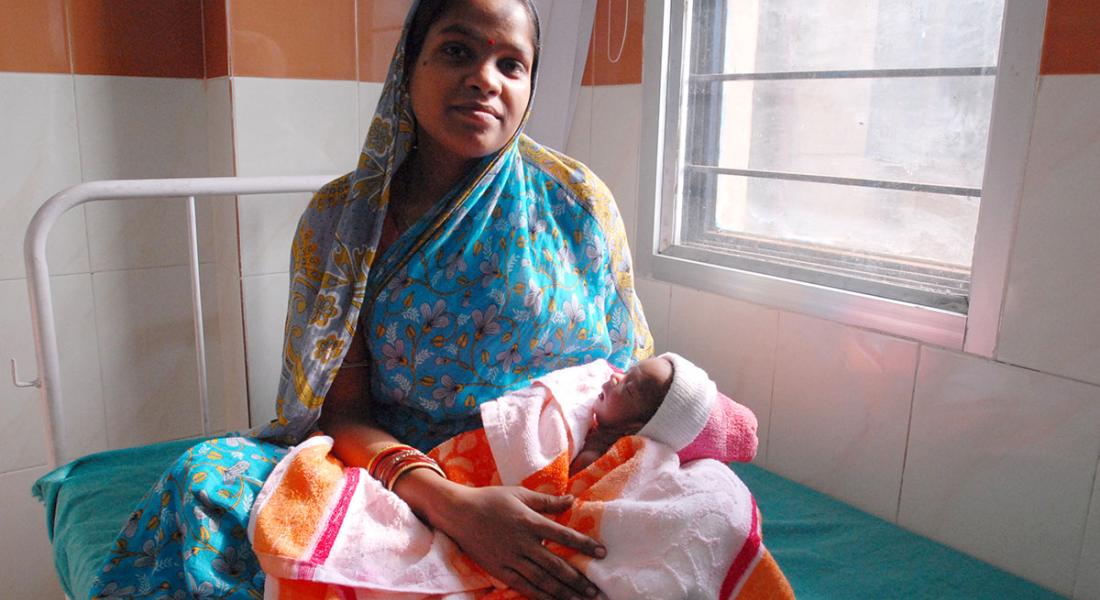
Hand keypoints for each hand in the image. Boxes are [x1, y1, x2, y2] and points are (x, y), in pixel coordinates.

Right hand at [435, 485, 605, 599]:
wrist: (459, 513)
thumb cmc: (492, 499)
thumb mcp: (521, 494)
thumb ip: (547, 501)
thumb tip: (573, 499)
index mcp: (530, 521)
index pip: (564, 535)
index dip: (584, 545)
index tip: (602, 553)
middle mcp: (523, 543)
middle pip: (556, 565)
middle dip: (578, 579)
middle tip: (595, 590)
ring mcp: (511, 559)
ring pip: (542, 580)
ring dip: (563, 592)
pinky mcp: (500, 570)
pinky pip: (524, 586)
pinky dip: (541, 596)